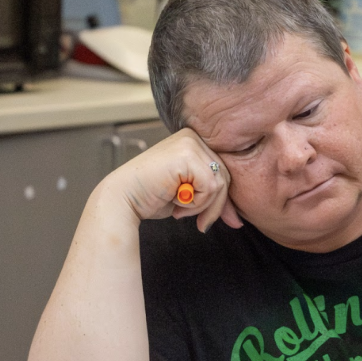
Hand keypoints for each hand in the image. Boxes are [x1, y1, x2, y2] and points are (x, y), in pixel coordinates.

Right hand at [105, 128, 242, 232]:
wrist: (123, 200)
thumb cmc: (152, 197)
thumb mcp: (190, 195)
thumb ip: (212, 197)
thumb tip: (238, 220)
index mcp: (193, 142)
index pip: (223, 171)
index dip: (223, 199)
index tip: (227, 221)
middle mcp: (192, 137)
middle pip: (226, 176)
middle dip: (216, 206)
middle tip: (199, 222)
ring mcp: (189, 143)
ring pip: (219, 182)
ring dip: (203, 205)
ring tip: (180, 210)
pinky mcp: (186, 155)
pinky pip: (210, 186)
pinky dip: (196, 202)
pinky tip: (176, 202)